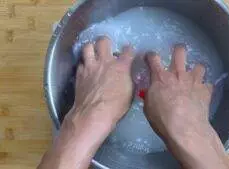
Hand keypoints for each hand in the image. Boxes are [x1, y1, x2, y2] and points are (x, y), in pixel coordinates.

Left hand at [37, 37, 133, 168]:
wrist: (94, 113)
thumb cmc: (116, 106)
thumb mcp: (130, 92)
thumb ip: (128, 79)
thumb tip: (127, 74)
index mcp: (121, 66)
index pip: (128, 51)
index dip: (129, 49)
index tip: (129, 51)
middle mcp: (105, 62)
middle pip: (103, 41)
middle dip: (106, 41)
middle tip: (107, 46)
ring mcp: (90, 66)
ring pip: (87, 47)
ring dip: (91, 48)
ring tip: (93, 52)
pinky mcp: (80, 73)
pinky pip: (81, 62)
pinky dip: (84, 63)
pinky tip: (86, 67)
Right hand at [144, 44, 212, 141]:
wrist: (185, 128)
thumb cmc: (162, 118)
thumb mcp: (148, 106)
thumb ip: (151, 94)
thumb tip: (153, 90)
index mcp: (161, 77)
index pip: (153, 58)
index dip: (150, 55)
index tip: (150, 57)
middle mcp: (178, 74)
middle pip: (180, 52)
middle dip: (178, 50)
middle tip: (178, 54)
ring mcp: (194, 81)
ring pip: (199, 66)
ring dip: (196, 70)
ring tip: (194, 77)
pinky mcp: (206, 90)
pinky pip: (208, 85)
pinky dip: (205, 88)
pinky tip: (202, 94)